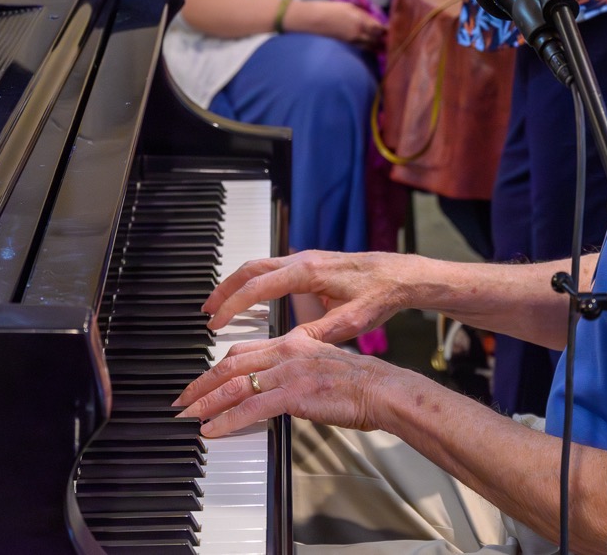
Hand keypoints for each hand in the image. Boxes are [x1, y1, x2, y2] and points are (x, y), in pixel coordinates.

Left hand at [174, 331, 399, 436]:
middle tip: (184, 399)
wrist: (382, 388)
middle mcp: (286, 352)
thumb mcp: (324, 364)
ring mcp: (288, 373)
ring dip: (206, 402)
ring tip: (189, 415)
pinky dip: (227, 420)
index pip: (244, 351)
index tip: (203, 380)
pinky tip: (213, 429)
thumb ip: (298, 367)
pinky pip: (250, 408)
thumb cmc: (360, 383)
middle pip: (231, 364)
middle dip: (202, 383)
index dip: (217, 366)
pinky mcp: (293, 395)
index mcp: (292, 343)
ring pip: (234, 385)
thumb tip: (280, 384)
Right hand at [204, 249, 428, 342]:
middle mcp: (302, 260)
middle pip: (250, 270)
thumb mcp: (350, 321)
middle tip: (205, 311)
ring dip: (236, 283)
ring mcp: (305, 259)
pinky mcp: (310, 263)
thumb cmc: (380, 294)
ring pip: (259, 265)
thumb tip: (288, 347)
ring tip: (219, 304)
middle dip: (224, 290)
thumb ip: (317, 334)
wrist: (401, 275)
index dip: (232, 305)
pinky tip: (249, 296)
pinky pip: (272, 267)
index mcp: (308, 273)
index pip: (258, 287)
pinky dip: (253, 280)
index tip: (215, 322)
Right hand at [285, 0, 385, 48]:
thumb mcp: (348, 6)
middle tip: (391, 39)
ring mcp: (352, 41)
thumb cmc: (329, 8)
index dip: (387, 30)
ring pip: (369, 46)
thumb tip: (373, 19)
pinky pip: (361, 47)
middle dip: (384, 40)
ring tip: (384, 45)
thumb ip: (362, 13)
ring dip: (377, 45)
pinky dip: (367, 47)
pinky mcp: (346, 44)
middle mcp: (358, 33)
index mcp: (360, 21)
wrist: (311, 19)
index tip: (393, 29)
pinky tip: (370, 46)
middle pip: (377, 40)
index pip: (379, 28)